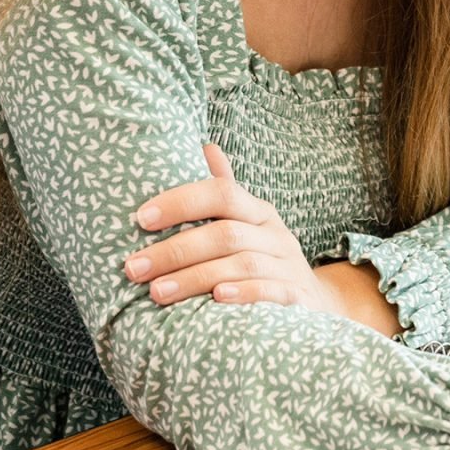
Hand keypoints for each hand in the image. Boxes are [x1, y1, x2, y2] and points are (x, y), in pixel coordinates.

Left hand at [128, 145, 342, 312]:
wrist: (316, 302)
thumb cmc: (264, 259)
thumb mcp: (248, 224)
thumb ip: (223, 193)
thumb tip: (205, 146)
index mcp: (258, 211)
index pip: (222, 193)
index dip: (181, 202)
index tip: (141, 218)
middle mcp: (275, 234)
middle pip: (225, 234)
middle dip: (175, 251)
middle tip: (134, 267)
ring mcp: (288, 266)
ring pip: (242, 264)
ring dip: (195, 278)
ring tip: (157, 292)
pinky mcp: (297, 298)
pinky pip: (272, 291)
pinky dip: (244, 293)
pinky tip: (215, 299)